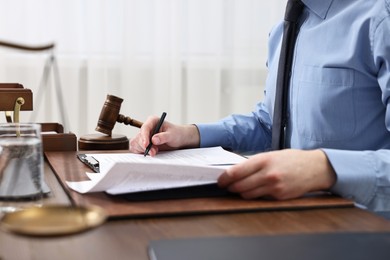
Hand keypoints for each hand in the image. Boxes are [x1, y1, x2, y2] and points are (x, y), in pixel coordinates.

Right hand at [129, 115, 199, 155]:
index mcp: (153, 121)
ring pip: (137, 143)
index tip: (146, 144)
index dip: (144, 136)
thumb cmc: (176, 134)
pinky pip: (137, 148)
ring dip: (144, 150)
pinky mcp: (143, 143)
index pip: (145, 128)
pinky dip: (142, 152)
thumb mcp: (172, 135)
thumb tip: (153, 140)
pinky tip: (151, 152)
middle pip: (139, 137)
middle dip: (145, 146)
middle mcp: (147, 128)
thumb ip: (163, 137)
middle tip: (153, 152)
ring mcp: (144, 136)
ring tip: (155, 152)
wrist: (179, 139)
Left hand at [218, 149, 335, 199]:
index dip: (224, 178)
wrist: (315, 168)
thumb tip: (235, 171)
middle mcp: (268, 174)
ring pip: (247, 195)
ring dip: (241, 192)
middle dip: (230, 187)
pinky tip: (257, 190)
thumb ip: (254, 163)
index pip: (236, 172)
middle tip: (227, 186)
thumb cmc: (292, 159)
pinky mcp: (279, 197)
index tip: (220, 181)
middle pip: (239, 186)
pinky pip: (260, 199)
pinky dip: (255, 196)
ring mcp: (274, 187)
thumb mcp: (271, 155)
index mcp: (263, 160)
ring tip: (240, 188)